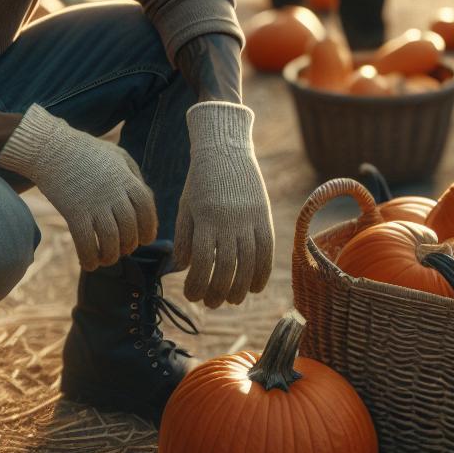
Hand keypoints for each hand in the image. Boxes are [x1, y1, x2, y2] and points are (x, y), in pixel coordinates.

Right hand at [0, 105, 157, 270]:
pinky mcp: (74, 212)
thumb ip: (133, 174)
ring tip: (106, 259)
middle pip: (130, 228)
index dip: (149, 228)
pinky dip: (89, 257)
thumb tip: (145, 198)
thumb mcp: (117, 155)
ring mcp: (95, 204)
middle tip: (124, 250)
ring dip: (111, 255)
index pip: (147, 209)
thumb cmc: (85, 151)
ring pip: (111, 240)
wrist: (51, 149)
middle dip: (129, 244)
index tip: (145, 239)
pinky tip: (88, 264)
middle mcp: (114, 193)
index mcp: (127, 179)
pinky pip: (86, 242)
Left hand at [174, 102, 273, 307]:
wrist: (226, 149)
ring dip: (240, 288)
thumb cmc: (200, 180)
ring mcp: (250, 220)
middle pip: (227, 269)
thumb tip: (185, 269)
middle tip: (211, 303)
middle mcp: (229, 222)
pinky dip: (262, 273)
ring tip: (232, 299)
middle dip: (218, 292)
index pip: (202, 263)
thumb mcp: (185, 207)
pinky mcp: (265, 217)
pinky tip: (255, 288)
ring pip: (249, 265)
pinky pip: (267, 251)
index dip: (197, 285)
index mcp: (206, 219)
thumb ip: (185, 239)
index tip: (192, 295)